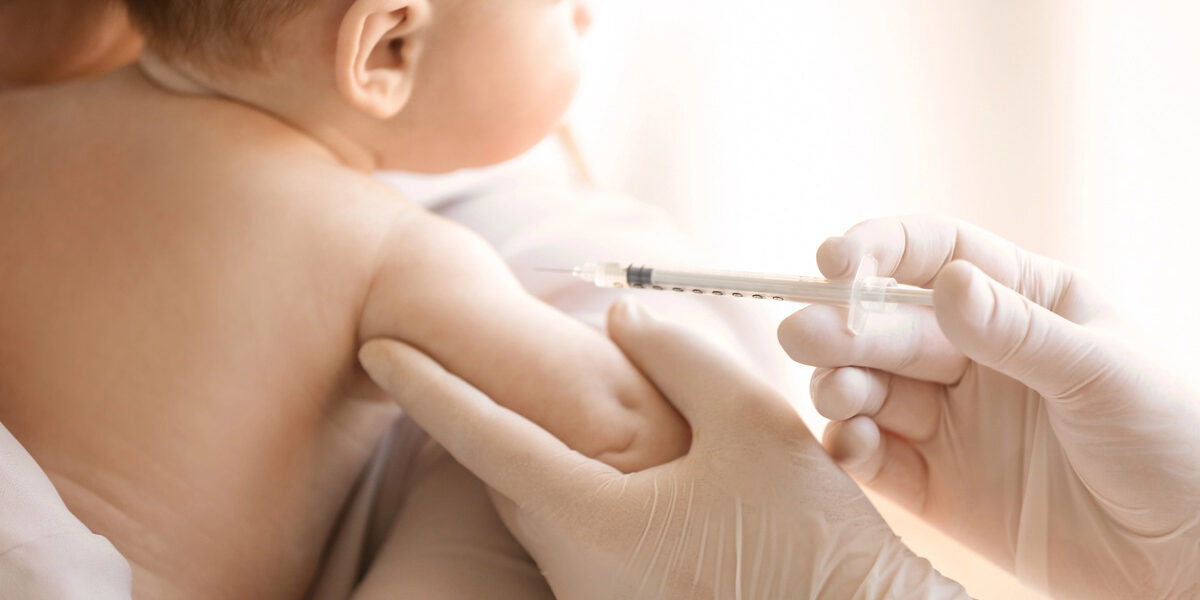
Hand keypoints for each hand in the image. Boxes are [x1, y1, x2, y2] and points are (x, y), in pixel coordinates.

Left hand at [359, 299, 967, 599]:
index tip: (376, 345)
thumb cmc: (809, 538)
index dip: (427, 384)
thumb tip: (620, 317)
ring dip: (532, 452)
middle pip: (504, 473)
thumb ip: (679, 356)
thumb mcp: (752, 423)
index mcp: (594, 518)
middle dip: (481, 414)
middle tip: (468, 356)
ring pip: (538, 507)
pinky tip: (618, 470)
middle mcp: (577, 569)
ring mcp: (597, 599)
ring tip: (548, 403)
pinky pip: (574, 538)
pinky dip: (572, 491)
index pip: (484, 436)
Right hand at [779, 216, 1199, 598]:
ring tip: (839, 394)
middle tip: (805, 335)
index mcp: (1023, 303)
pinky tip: (854, 443)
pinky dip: (852, 446)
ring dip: (840, 383)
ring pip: (869, 386)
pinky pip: (875, 456)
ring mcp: (952, 419)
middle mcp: (976, 355)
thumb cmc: (1174, 442)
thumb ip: (1019, 331)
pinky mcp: (937, 483)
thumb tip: (947, 283)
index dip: (880, 250)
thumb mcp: (1104, 373)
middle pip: (889, 324)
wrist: (1187, 556)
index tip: (836, 260)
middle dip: (843, 324)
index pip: (936, 256)